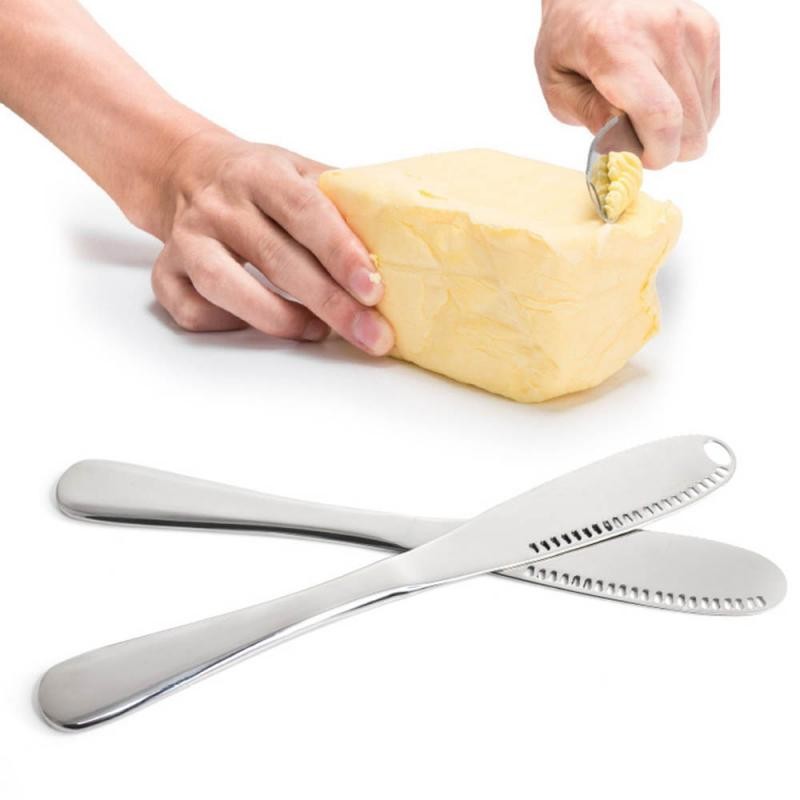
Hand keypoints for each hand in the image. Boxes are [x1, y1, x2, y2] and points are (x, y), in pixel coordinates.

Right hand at [151, 130, 393, 354]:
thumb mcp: (299, 169)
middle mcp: (220, 204)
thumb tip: (403, 235)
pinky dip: (228, 325)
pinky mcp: (166, 269)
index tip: (374, 289)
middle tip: (372, 335)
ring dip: (279, 318)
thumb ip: (341, 198)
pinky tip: (260, 321)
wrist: (184, 167)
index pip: (306, 211)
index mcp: (262, 173)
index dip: (341, 252)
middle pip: (277, 259)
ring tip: (317, 331)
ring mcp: (187, 238)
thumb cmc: (258, 178)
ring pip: (226, 287)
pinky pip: (192, 310)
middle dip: (331, 304)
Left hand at [535, 0, 719, 167]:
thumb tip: (627, 146)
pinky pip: (710, 97)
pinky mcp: (708, 31)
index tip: (640, 160)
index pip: (661, 118)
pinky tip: (661, 95)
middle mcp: (662, 33)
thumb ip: (591, 117)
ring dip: (678, 130)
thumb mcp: (557, 86)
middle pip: (690, 125)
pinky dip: (689, 110)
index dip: (658, 154)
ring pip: (705, 116)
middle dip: (667, 149)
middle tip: (636, 140)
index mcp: (616, 48)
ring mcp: (692, 29)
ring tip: (644, 112)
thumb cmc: (567, 41)